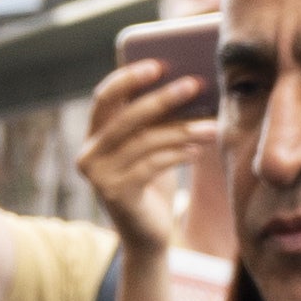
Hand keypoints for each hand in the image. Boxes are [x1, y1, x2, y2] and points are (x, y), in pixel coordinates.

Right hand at [77, 52, 208, 257]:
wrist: (146, 236)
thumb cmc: (152, 184)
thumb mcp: (149, 147)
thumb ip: (153, 121)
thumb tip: (188, 82)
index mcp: (93, 136)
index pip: (104, 97)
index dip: (128, 78)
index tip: (159, 64)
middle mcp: (88, 155)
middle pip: (127, 116)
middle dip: (163, 98)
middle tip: (195, 84)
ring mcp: (99, 177)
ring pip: (145, 142)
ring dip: (183, 130)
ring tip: (212, 126)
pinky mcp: (116, 195)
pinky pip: (152, 165)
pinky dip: (178, 155)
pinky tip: (197, 151)